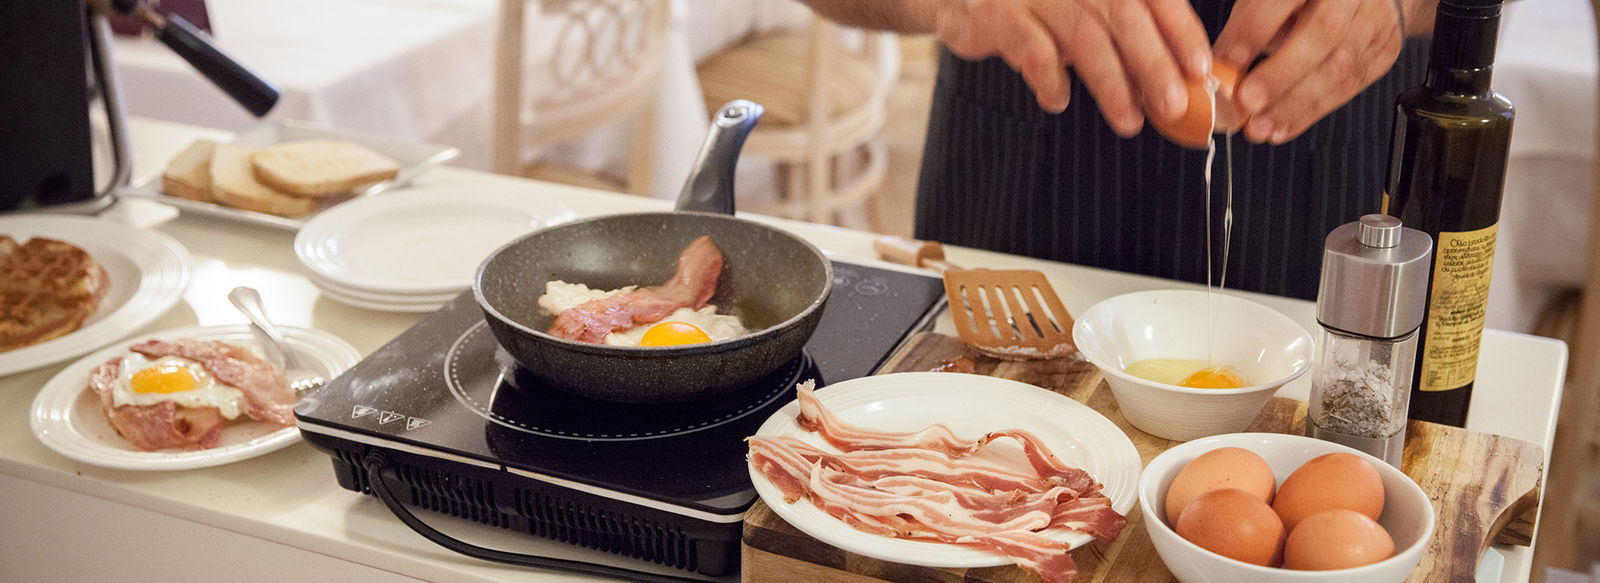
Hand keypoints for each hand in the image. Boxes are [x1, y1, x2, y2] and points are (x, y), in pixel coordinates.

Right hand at [933, 0, 1212, 136]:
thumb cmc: (1034, 6)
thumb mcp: (1083, 10)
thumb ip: (1121, 35)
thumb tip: (1169, 83)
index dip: (1181, 30)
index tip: (1201, 67)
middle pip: (1125, 16)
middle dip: (1154, 63)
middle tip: (1175, 105)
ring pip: (1084, 37)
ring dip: (1111, 84)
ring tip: (1129, 122)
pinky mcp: (999, 15)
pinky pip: (1033, 51)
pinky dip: (1051, 81)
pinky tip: (1059, 101)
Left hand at [1212, 0, 1406, 143]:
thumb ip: (1249, 24)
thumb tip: (1217, 65)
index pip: (1282, 0)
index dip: (1254, 32)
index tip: (1227, 62)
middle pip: (1323, 34)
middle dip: (1281, 74)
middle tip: (1248, 101)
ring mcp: (1374, 21)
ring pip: (1339, 67)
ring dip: (1294, 105)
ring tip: (1259, 127)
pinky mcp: (1383, 51)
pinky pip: (1348, 88)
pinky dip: (1310, 112)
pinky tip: (1282, 127)